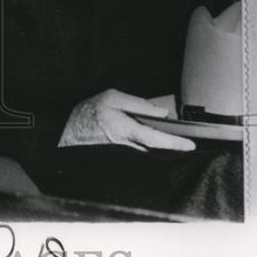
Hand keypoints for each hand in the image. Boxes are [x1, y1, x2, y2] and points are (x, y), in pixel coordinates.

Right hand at [58, 89, 195, 151]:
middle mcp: (127, 146)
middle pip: (157, 151)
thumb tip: (161, 112)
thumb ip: (138, 104)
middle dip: (173, 149)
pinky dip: (150, 152)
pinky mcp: (120, 159)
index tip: (191, 145)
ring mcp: (124, 155)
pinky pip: (140, 156)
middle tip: (188, 146)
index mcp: (125, 129)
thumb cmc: (88, 113)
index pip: (156, 139)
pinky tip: (156, 148)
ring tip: (176, 145)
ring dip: (163, 151)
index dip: (175, 143)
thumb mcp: (112, 98)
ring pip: (150, 155)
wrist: (65, 132)